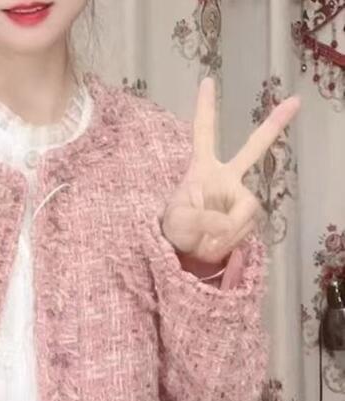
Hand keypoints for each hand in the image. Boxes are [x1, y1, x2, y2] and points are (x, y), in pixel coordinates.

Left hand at [160, 76, 300, 263]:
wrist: (182, 251)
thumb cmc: (175, 229)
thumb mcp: (178, 222)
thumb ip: (202, 220)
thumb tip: (226, 224)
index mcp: (202, 169)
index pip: (203, 135)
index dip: (205, 110)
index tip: (207, 80)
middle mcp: (225, 178)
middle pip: (252, 149)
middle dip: (273, 125)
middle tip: (294, 101)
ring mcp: (238, 197)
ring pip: (243, 215)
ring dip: (222, 234)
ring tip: (203, 242)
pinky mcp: (245, 218)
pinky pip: (243, 231)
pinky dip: (227, 243)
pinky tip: (214, 246)